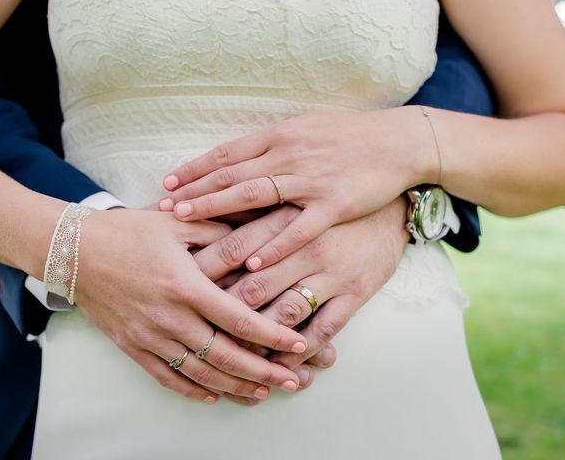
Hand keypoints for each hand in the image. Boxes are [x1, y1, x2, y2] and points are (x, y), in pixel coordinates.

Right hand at [74, 209, 307, 403]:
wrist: (73, 250)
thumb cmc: (126, 232)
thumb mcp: (175, 224)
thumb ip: (217, 232)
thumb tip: (251, 239)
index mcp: (185, 286)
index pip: (238, 319)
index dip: (272, 335)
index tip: (299, 344)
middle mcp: (169, 317)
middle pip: (224, 355)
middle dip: (262, 372)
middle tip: (292, 382)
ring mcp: (149, 336)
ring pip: (199, 372)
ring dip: (233, 386)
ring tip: (261, 393)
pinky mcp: (132, 346)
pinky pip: (166, 376)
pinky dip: (191, 390)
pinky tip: (212, 396)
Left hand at [160, 107, 431, 270]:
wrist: (400, 142)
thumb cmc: (350, 137)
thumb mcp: (307, 129)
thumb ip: (273, 144)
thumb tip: (237, 156)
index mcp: (282, 137)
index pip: (229, 154)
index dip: (196, 169)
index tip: (168, 184)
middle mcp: (291, 156)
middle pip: (234, 177)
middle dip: (197, 194)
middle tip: (164, 209)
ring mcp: (313, 181)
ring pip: (257, 200)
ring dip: (220, 213)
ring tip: (190, 228)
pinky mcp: (336, 207)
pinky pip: (300, 231)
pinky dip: (274, 247)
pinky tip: (251, 263)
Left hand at [194, 197, 408, 383]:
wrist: (391, 207)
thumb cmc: (329, 203)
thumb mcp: (292, 198)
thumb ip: (253, 209)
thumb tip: (202, 218)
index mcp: (285, 219)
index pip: (232, 246)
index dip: (201, 268)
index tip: (173, 286)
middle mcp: (304, 247)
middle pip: (252, 285)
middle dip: (219, 312)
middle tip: (191, 333)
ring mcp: (330, 273)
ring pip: (284, 313)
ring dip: (256, 340)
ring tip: (229, 359)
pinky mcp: (354, 294)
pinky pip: (322, 330)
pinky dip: (298, 351)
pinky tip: (278, 367)